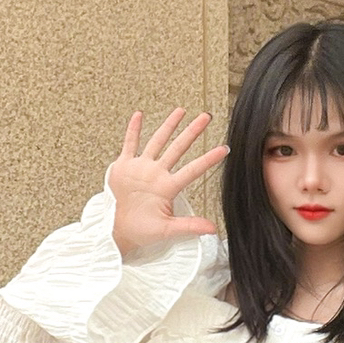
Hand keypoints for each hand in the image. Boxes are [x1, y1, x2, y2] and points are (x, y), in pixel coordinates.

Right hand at [106, 109, 227, 259]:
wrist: (118, 230)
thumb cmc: (143, 231)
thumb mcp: (167, 230)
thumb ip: (188, 226)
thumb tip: (213, 229)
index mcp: (168, 188)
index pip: (192, 170)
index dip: (208, 159)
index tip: (225, 149)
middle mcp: (157, 173)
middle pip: (178, 148)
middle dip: (192, 132)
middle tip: (206, 117)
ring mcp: (141, 168)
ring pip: (157, 141)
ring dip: (168, 126)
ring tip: (180, 111)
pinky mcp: (124, 167)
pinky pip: (129, 144)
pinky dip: (133, 130)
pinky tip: (139, 115)